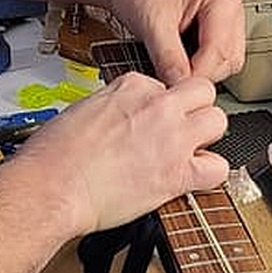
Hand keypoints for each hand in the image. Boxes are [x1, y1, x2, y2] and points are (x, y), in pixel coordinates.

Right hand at [5, 71, 228, 236]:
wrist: (53, 187)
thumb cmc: (56, 156)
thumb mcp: (84, 109)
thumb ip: (115, 108)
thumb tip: (125, 119)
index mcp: (132, 85)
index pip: (165, 86)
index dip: (161, 108)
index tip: (151, 125)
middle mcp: (157, 106)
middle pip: (202, 93)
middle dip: (194, 111)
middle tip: (181, 132)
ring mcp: (172, 138)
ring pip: (217, 121)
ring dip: (207, 138)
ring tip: (189, 153)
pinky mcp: (177, 173)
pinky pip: (218, 168)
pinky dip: (210, 175)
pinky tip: (194, 179)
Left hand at [106, 0, 245, 85]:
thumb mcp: (152, 23)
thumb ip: (168, 58)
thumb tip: (179, 86)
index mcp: (222, 0)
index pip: (219, 53)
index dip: (195, 75)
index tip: (172, 88)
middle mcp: (230, 12)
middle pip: (226, 63)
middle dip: (198, 75)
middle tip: (168, 78)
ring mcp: (224, 25)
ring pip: (223, 67)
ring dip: (197, 74)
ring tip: (169, 67)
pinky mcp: (213, 37)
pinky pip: (213, 64)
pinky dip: (194, 69)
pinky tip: (175, 63)